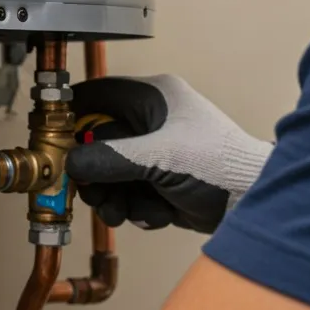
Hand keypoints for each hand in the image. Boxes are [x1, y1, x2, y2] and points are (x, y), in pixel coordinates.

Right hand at [66, 75, 272, 233]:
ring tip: (124, 211)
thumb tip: (73, 163)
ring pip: (111, 174)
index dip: (72, 117)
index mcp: (154, 98)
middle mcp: (152, 122)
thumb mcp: (160, 158)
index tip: (55, 141)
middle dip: (94, 174)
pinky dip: (136, 208)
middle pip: (97, 143)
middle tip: (94, 193)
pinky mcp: (160, 182)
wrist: (255, 203)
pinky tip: (157, 213)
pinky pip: (129, 193)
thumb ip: (111, 159)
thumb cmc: (222, 166)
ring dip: (113, 198)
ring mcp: (156, 153)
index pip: (97, 96)